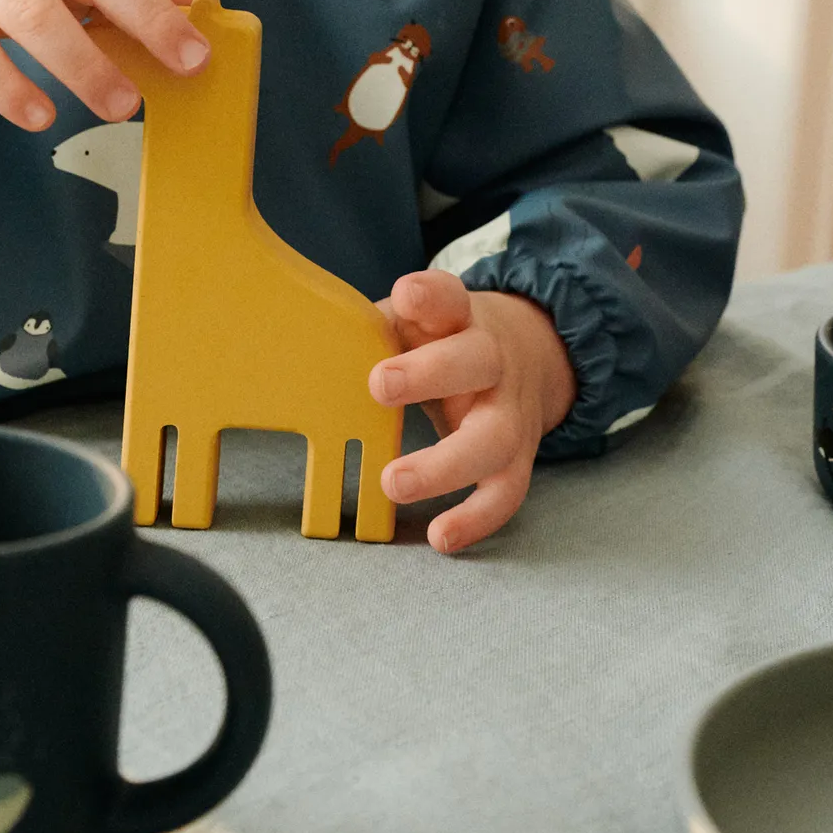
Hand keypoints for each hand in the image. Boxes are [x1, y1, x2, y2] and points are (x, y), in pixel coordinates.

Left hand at [370, 272, 576, 554]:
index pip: (450, 298)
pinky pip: (506, 492)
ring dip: (444, 465)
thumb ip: (373, 332)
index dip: (430, 295)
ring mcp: (511, 411)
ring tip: (391, 483)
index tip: (406, 295)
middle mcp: (493, 361)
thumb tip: (303, 348)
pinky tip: (440, 537)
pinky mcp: (518, 457)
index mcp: (461, 319)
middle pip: (477, 361)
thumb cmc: (443, 341)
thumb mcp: (416, 322)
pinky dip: (476, 518)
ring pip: (493, 438)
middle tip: (380, 385)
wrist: (528, 353)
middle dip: (432, 373)